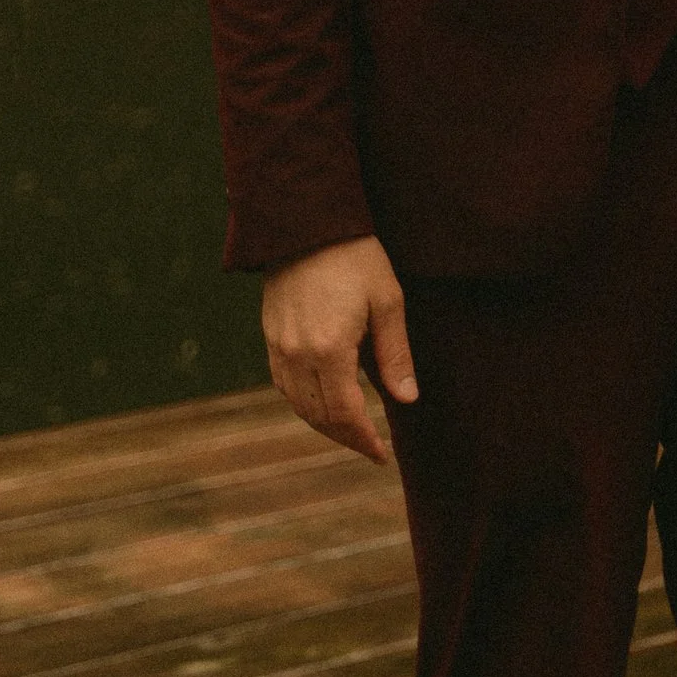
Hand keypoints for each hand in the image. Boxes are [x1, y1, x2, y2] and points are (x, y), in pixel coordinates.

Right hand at [262, 234, 417, 464]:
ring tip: (352, 431)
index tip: (382, 455)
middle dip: (346, 437)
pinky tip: (324, 403)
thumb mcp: (388, 301)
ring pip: (298, 405)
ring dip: (324, 425)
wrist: (307, 222)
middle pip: (319, 416)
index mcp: (329, 349)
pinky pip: (284, 386)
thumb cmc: (356, 257)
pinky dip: (305, 403)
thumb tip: (407, 400)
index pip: (345, 413)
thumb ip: (395, 355)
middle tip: (371, 448)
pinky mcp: (270, 338)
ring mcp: (278, 348)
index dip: (364, 439)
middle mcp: (297, 355)